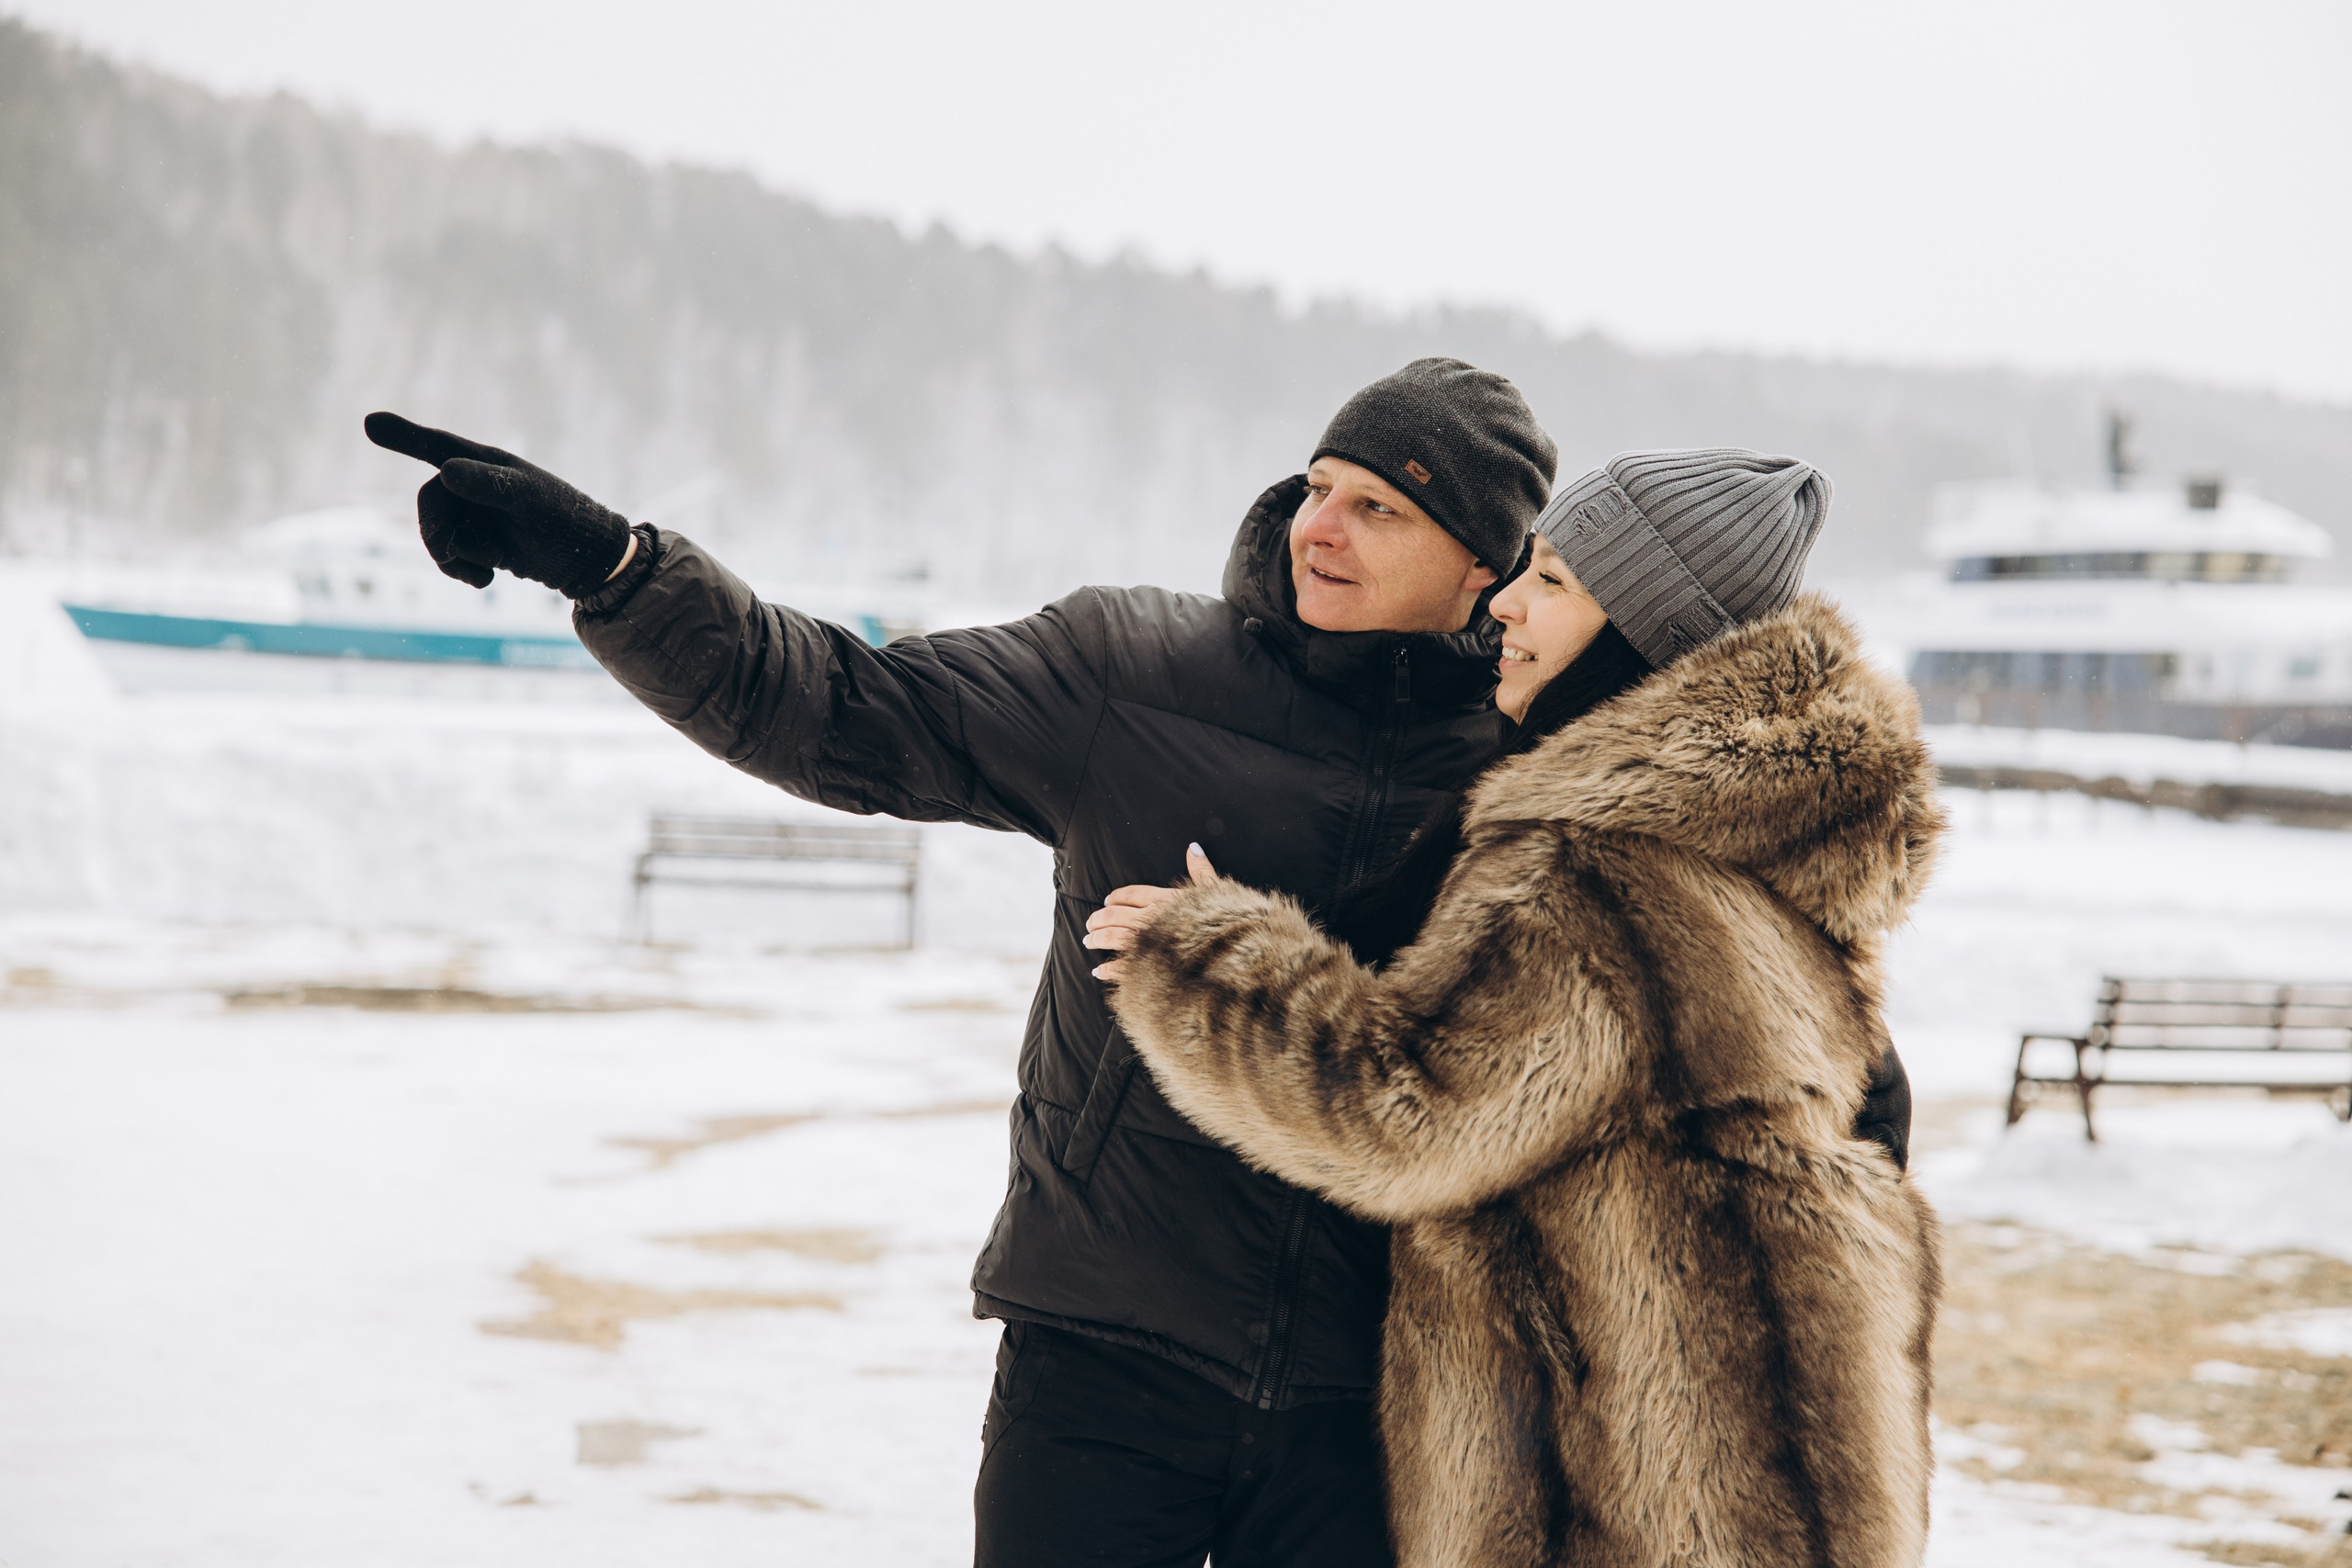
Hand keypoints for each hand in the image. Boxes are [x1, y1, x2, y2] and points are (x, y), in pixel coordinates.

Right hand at [363, 412, 634, 595]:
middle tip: (453, 556)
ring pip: (435, 531)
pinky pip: (449, 553)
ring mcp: (474, 512)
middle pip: (429, 502)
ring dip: (451, 557)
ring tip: (484, 575)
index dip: (403, 436)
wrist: (587, 562)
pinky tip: (488, 580)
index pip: (436, 446)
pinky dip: (461, 569)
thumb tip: (445, 470)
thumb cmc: (565, 521)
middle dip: (435, 532)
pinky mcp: (477, 539)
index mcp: (486, 463)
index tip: (369, 423)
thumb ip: (488, 485)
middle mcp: (474, 483)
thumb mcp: (529, 501)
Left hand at [1083, 844, 1217, 981]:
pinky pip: (1122, 968)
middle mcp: (1153, 919)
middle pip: (1116, 915)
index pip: (1133, 894)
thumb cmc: (1228, 923)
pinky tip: (1098, 971)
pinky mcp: (1149, 967)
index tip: (1107, 901)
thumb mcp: (1217, 892)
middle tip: (1090, 923)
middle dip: (1099, 919)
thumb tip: (1193, 847)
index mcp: (1167, 900)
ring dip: (1097, 939)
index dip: (1117, 897)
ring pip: (1113, 937)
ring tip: (1088, 941)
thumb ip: (1201, 870)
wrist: (1234, 956)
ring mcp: (1149, 944)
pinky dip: (1108, 969)